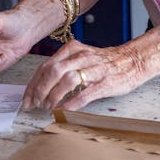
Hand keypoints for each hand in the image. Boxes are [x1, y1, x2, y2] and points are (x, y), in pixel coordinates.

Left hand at [22, 40, 147, 110]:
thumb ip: (63, 64)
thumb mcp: (81, 55)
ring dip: (53, 96)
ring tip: (48, 107)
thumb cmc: (104, 61)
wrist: (133, 60)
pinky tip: (64, 110)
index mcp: (72, 49)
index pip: (45, 66)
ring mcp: (93, 69)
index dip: (33, 84)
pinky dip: (71, 103)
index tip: (26, 98)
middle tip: (34, 104)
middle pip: (52, 71)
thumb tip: (41, 83)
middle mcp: (81, 57)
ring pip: (67, 80)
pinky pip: (85, 94)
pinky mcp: (104, 83)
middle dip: (39, 90)